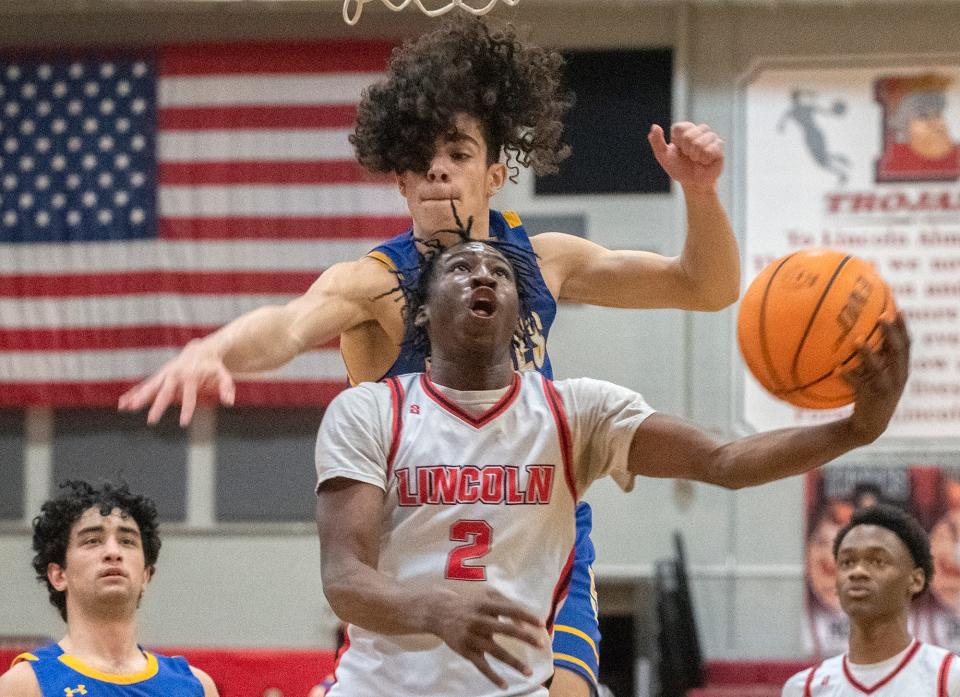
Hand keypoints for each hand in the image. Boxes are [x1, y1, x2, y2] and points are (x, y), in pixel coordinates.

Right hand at [117, 339, 235, 425]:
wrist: (201, 349)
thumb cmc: (213, 365)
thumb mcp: (224, 375)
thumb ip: (227, 387)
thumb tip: (229, 402)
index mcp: (190, 376)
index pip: (189, 396)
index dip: (187, 410)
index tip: (183, 423)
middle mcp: (175, 375)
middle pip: (165, 392)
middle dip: (157, 406)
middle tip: (150, 420)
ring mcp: (165, 374)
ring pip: (150, 387)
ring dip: (138, 397)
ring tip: (125, 407)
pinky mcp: (160, 375)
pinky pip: (146, 385)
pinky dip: (135, 393)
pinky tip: (123, 402)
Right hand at [432, 588, 544, 688]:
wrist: (439, 612)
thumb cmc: (469, 604)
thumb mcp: (485, 597)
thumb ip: (505, 605)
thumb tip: (523, 624)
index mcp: (485, 605)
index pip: (510, 610)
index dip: (526, 616)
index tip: (542, 624)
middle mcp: (479, 621)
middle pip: (505, 629)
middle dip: (524, 637)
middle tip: (541, 645)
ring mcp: (472, 637)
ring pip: (496, 651)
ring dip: (513, 662)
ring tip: (529, 672)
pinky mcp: (466, 651)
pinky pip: (481, 666)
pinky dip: (492, 676)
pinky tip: (504, 685)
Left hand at [648, 122, 723, 192]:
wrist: (693, 183)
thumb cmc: (679, 168)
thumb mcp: (663, 156)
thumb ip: (656, 141)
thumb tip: (655, 126)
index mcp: (686, 130)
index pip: (679, 127)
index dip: (677, 141)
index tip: (679, 149)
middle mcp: (699, 130)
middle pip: (689, 135)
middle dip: (686, 150)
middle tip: (689, 156)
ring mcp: (711, 137)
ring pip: (699, 142)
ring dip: (695, 156)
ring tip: (697, 159)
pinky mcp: (719, 146)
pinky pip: (709, 150)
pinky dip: (704, 160)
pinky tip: (705, 162)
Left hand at [843, 312, 909, 443]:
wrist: (869, 425)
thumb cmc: (870, 392)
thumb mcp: (876, 374)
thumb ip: (873, 356)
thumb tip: (856, 331)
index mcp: (900, 368)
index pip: (906, 344)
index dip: (903, 327)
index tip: (897, 309)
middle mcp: (898, 376)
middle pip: (898, 351)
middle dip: (891, 334)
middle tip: (881, 317)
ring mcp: (886, 388)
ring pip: (879, 368)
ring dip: (868, 354)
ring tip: (857, 341)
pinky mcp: (872, 398)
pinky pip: (858, 385)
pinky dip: (848, 376)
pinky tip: (837, 369)